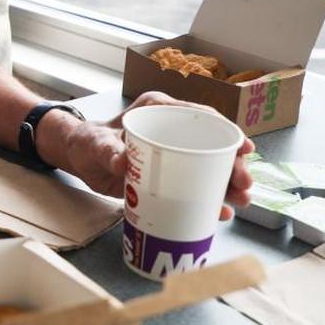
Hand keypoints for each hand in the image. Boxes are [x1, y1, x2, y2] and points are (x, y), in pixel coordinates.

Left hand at [59, 91, 252, 219]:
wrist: (79, 159)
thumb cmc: (88, 141)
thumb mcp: (95, 144)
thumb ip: (107, 151)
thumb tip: (122, 162)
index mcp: (157, 111)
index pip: (200, 116)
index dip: (226, 131)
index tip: (244, 148)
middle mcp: (170, 131)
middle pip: (211, 145)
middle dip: (233, 165)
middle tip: (244, 185)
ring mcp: (172, 154)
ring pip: (209, 168)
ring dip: (227, 185)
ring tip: (240, 202)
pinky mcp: (169, 176)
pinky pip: (194, 187)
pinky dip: (208, 200)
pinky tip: (220, 213)